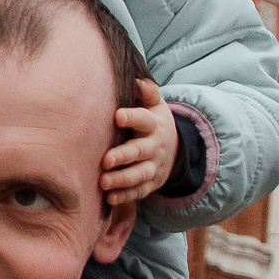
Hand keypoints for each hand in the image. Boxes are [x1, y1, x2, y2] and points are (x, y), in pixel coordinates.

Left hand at [102, 77, 176, 204]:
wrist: (174, 150)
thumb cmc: (153, 122)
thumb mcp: (155, 105)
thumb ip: (147, 93)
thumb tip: (137, 80)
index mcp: (153, 124)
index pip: (144, 120)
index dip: (132, 118)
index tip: (118, 116)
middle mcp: (154, 147)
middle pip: (140, 151)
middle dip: (124, 156)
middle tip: (106, 160)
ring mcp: (153, 167)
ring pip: (139, 175)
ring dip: (122, 179)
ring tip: (104, 182)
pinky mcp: (150, 184)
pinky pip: (138, 192)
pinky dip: (125, 196)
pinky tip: (109, 198)